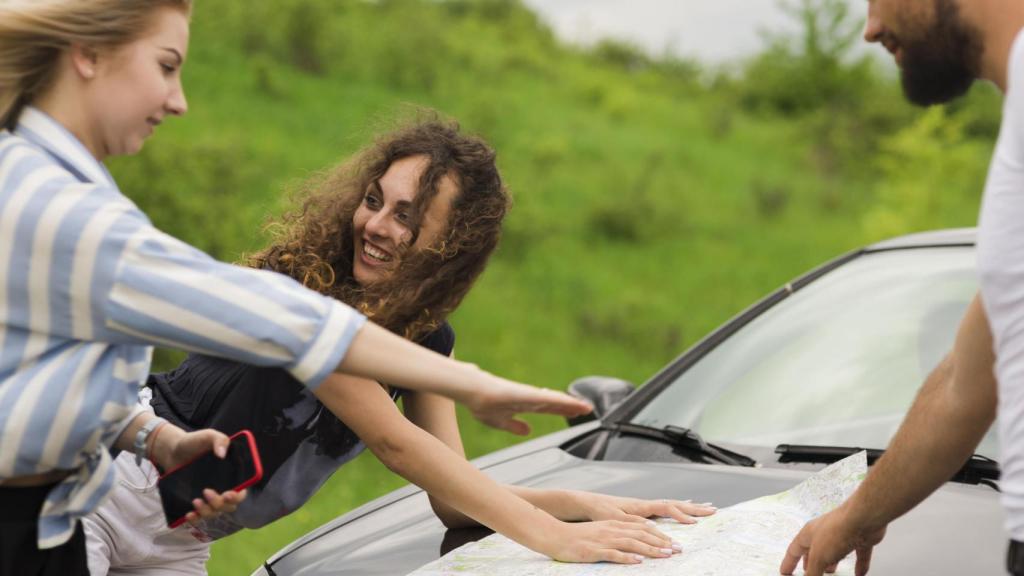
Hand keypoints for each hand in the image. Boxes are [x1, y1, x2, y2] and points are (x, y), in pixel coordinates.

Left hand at [150, 426, 247, 524]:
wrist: (172, 450)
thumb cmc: (194, 442)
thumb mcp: (208, 436)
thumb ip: (219, 439)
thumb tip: (222, 454)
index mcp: (231, 476)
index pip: (241, 492)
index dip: (238, 496)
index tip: (228, 494)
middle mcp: (221, 489)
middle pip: (228, 506)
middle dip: (218, 503)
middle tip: (206, 491)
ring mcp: (208, 498)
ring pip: (214, 513)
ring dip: (206, 511)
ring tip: (195, 501)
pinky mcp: (195, 503)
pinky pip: (199, 517)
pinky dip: (195, 519)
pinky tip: (189, 514)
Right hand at [466, 372, 591, 434]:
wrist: (468, 390)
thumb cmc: (481, 403)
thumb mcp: (499, 420)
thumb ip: (513, 425)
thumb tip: (528, 431)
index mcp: (524, 404)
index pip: (549, 407)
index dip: (564, 410)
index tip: (579, 412)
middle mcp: (528, 397)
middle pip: (554, 402)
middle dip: (571, 406)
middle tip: (588, 408)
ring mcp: (524, 394)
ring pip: (550, 399)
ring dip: (567, 402)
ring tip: (583, 406)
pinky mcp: (519, 392)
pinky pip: (540, 398)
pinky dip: (553, 400)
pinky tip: (564, 401)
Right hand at [538, 519, 681, 563]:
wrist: (555, 535)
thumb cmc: (578, 536)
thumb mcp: (600, 530)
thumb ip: (618, 534)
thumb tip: (635, 542)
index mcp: (614, 524)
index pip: (642, 528)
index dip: (660, 535)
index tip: (674, 543)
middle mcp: (612, 530)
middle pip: (641, 535)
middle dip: (661, 542)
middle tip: (678, 549)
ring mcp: (603, 540)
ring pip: (632, 544)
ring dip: (650, 550)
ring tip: (665, 555)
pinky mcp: (594, 551)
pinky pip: (613, 554)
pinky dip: (627, 558)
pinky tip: (638, 562)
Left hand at [573, 492, 716, 524]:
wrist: (589, 503)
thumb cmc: (600, 511)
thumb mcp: (615, 519)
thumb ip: (632, 522)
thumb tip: (651, 526)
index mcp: (642, 506)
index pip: (667, 508)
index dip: (681, 515)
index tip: (695, 522)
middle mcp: (646, 504)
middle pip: (675, 504)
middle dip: (695, 508)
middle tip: (713, 510)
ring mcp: (646, 506)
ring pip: (672, 505)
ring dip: (690, 507)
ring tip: (706, 508)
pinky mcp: (643, 510)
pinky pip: (666, 508)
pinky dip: (678, 509)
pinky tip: (685, 509)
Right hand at [780, 506, 885, 575]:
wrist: (863, 518)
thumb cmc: (836, 531)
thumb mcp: (818, 557)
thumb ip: (812, 572)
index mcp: (809, 534)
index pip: (794, 550)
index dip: (789, 563)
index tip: (785, 572)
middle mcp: (824, 533)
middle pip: (814, 550)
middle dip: (810, 562)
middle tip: (807, 571)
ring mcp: (842, 535)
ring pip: (835, 552)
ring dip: (832, 563)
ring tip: (831, 572)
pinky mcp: (860, 539)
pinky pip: (858, 555)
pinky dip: (859, 565)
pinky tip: (860, 574)